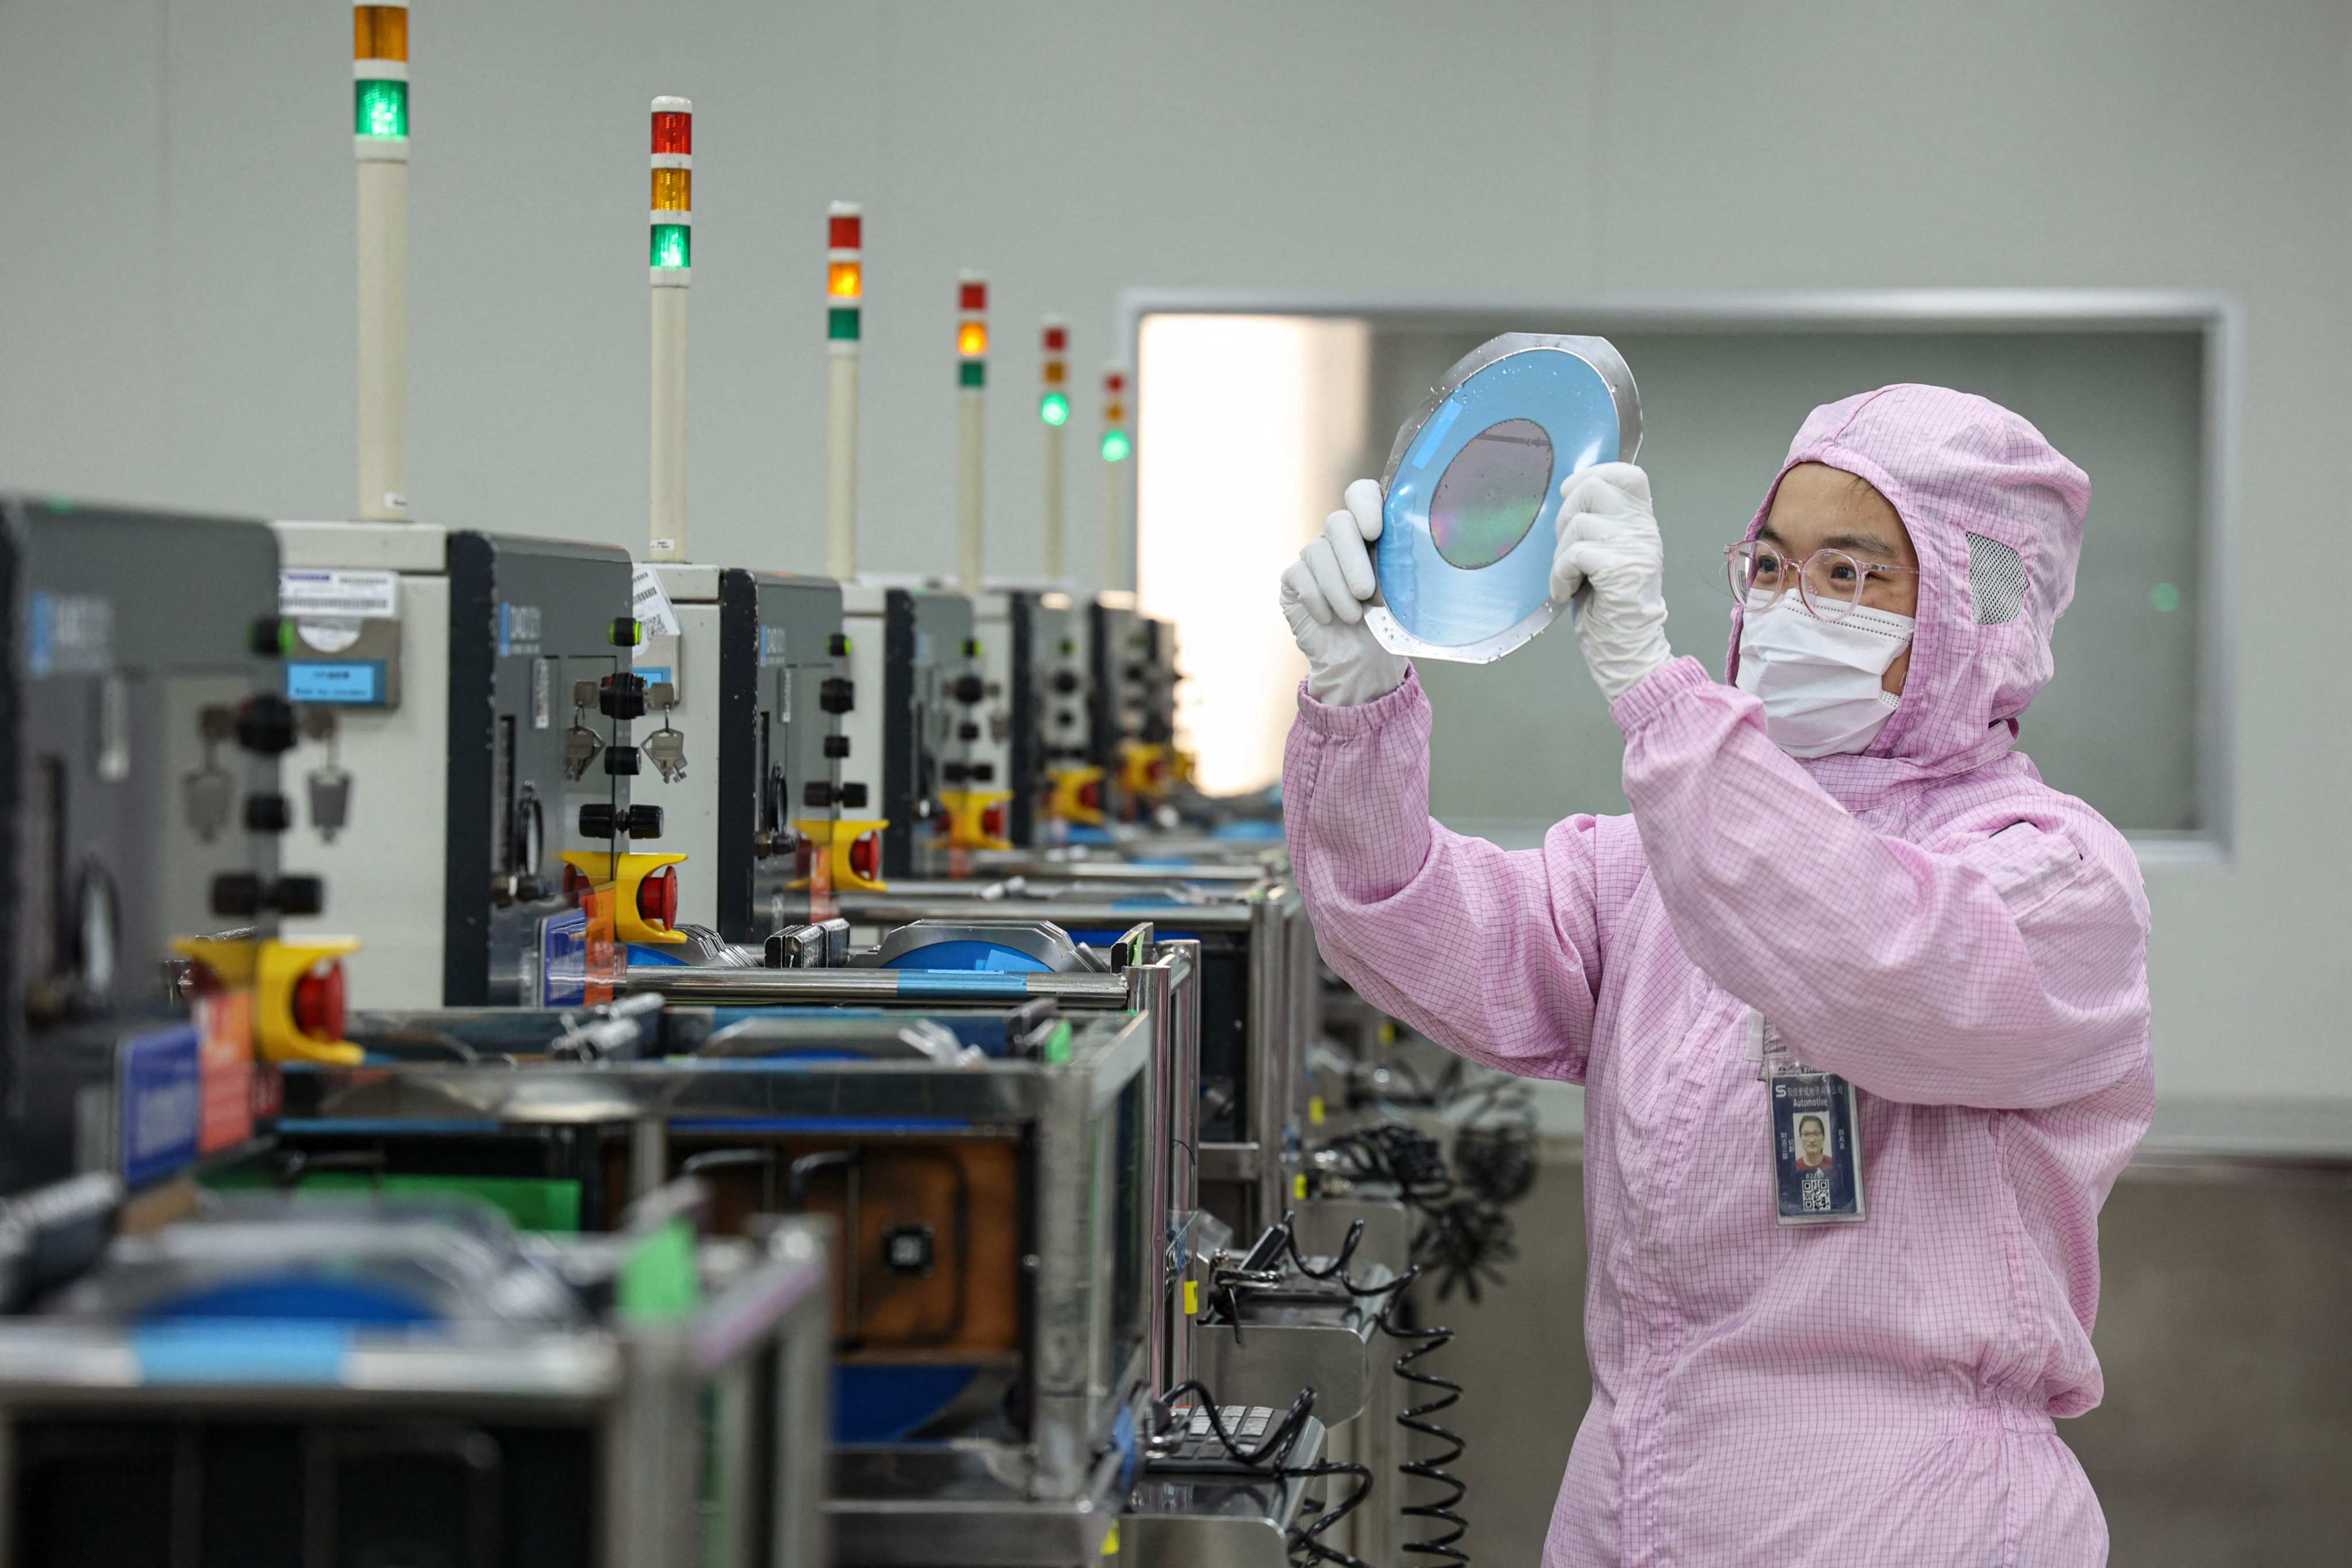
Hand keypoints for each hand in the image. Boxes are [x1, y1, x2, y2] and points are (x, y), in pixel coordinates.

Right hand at [1280, 478, 1409, 705]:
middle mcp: (1340, 536)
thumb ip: (1402, 566)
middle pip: (1337, 523)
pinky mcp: (1294, 578)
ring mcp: (1315, 555)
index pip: (1361, 494)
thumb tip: (1407, 559)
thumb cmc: (1388, 620)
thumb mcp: (1403, 591)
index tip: (1374, 532)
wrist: (1362, 659)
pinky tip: (1330, 619)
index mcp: (1371, 528)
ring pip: (1317, 552)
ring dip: (1338, 589)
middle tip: (1366, 592)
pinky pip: (1299, 577)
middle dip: (1352, 559)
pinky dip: (1318, 600)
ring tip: (1355, 617)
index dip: (1364, 505)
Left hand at [1551, 462, 1673, 701]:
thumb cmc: (1610, 606)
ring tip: (1569, 579)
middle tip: (1567, 550)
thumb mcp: (1607, 555)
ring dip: (1560, 554)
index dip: (1595, 473)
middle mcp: (1643, 530)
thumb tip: (1568, 496)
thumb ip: (1599, 525)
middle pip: (1594, 487)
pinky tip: (1566, 592)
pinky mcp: (1620, 568)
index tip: (1569, 492)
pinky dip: (1560, 575)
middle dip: (1565, 516)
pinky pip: (1573, 554)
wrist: (1628, 649)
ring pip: (1578, 522)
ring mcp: (1634, 548)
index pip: (1629, 474)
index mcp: (1642, 523)